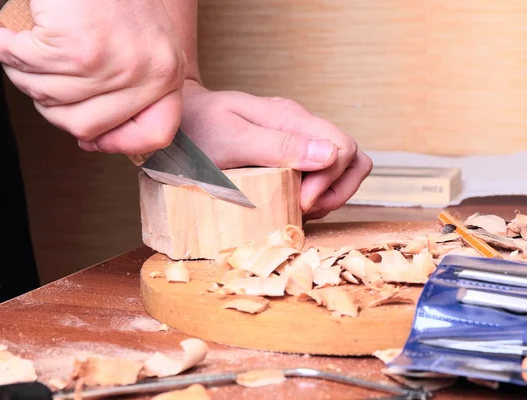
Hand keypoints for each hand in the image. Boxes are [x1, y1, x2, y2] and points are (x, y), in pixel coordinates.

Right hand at [0, 0, 185, 153]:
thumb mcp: (140, 41)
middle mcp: (144, 73)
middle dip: (53, 106)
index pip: (156, 133)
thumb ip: (128, 87)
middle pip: (85, 126)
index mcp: (166, 72)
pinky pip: (21, 63)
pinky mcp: (73, 47)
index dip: (121, 144)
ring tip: (24, 41)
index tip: (94, 139)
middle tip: (44, 74)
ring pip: (46, 97)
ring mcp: (108, 63)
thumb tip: (93, 138)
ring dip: (22, 70)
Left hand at [180, 80, 372, 219]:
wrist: (175, 117)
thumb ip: (280, 145)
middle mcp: (299, 125)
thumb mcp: (232, 138)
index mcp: (292, 119)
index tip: (301, 200)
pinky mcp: (285, 150)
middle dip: (336, 190)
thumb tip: (332, 154)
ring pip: (340, 167)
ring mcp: (294, 137)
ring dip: (329, 194)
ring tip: (299, 208)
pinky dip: (314, 192)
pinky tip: (290, 201)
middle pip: (351, 158)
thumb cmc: (195, 128)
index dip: (331, 182)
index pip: (343, 149)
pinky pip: (318, 172)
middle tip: (304, 208)